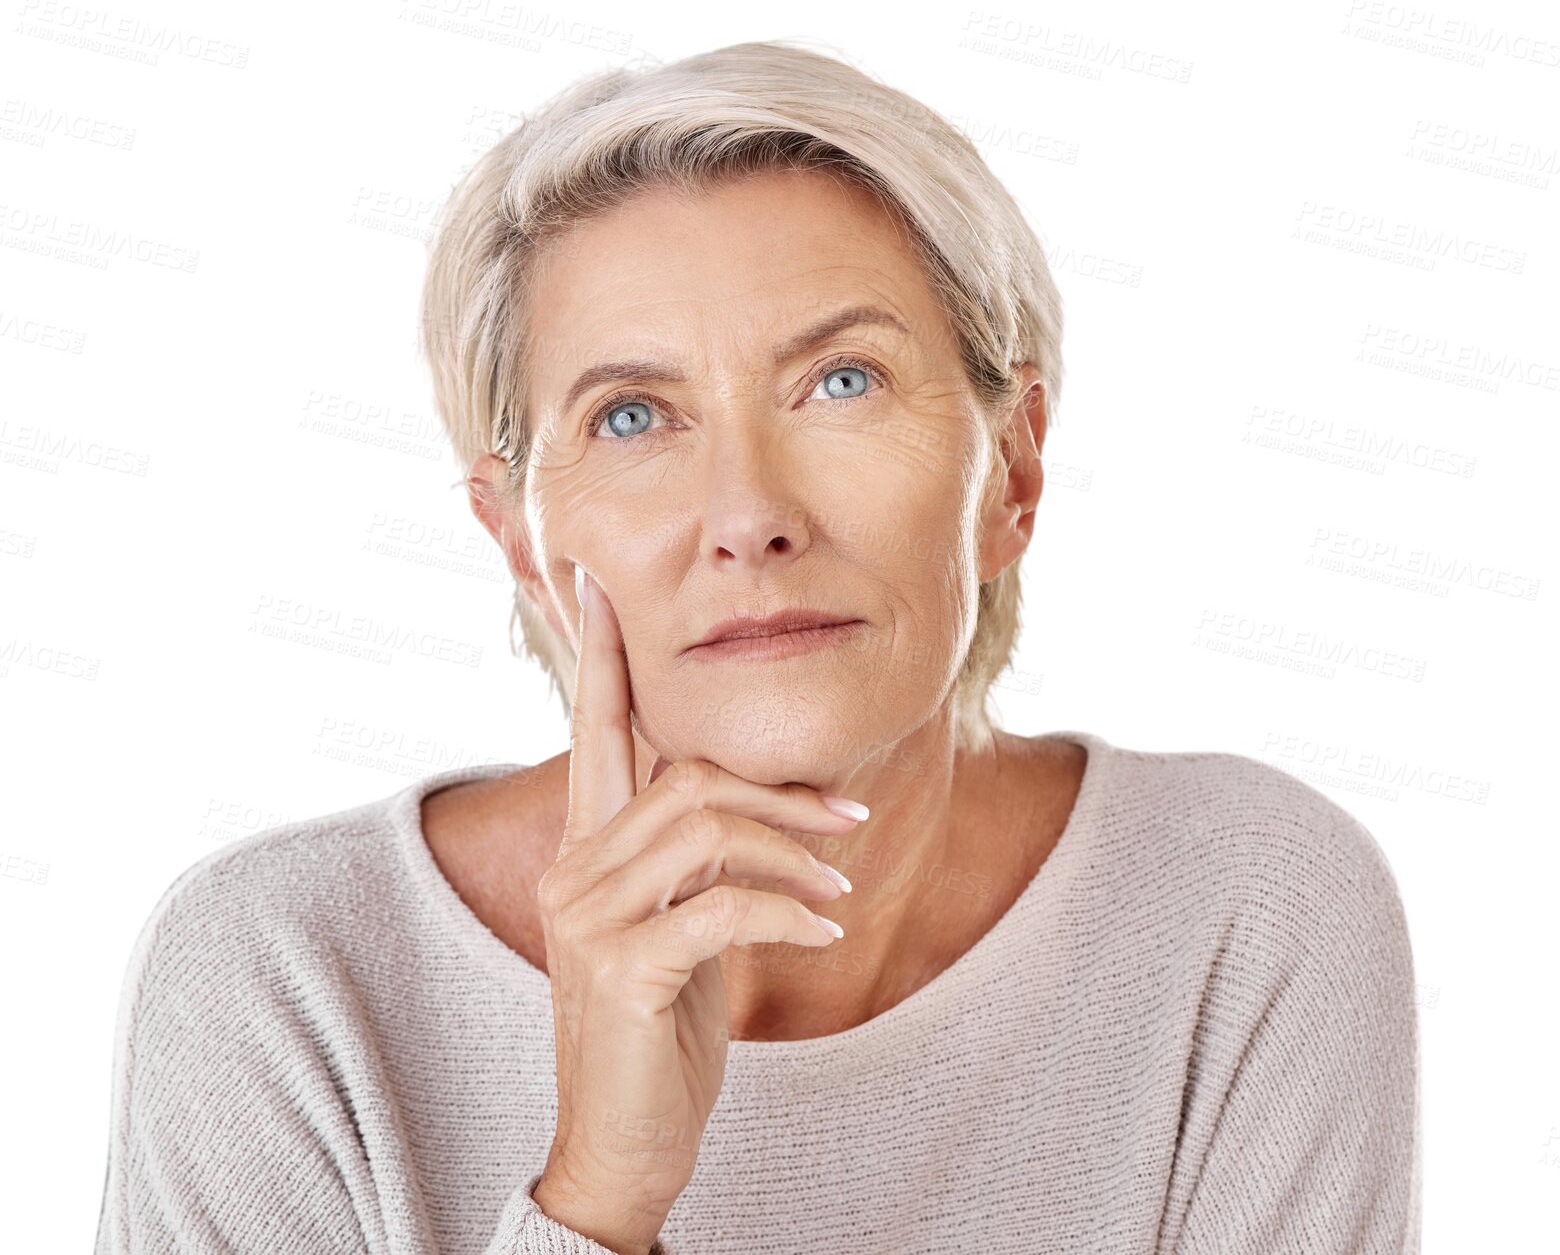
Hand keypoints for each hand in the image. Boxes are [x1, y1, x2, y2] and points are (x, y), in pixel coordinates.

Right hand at [530, 566, 863, 1253]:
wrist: (620, 1146)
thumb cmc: (656, 1033)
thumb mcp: (676, 932)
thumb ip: (692, 863)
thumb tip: (750, 805)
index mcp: (585, 852)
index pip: (594, 734)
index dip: (601, 658)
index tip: (603, 587)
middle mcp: (574, 870)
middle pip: (686, 774)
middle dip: (781, 791)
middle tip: (847, 821)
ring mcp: (590, 919)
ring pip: (708, 827)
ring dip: (794, 853)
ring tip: (839, 886)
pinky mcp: (624, 969)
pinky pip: (724, 905)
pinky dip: (788, 912)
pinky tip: (822, 932)